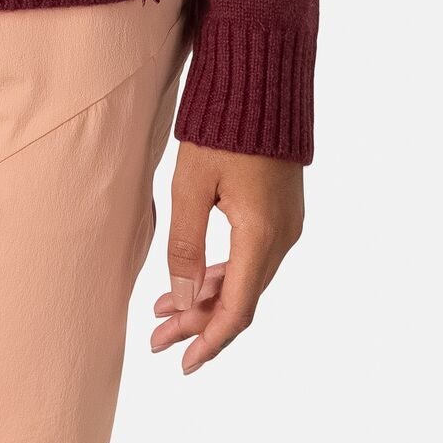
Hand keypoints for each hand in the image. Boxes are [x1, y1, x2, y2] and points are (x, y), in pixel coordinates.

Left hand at [150, 140, 303, 372]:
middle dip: (198, 322)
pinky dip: (221, 273)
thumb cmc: (222, 126)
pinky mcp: (280, 211)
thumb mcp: (191, 185)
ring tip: (163, 311)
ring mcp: (285, 224)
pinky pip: (251, 257)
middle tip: (157, 340)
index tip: (183, 363)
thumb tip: (182, 300)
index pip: (237, 309)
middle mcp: (282, 237)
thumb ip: (186, 245)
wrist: (262, 78)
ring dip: (206, 298)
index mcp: (261, 235)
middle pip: (240, 298)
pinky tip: (192, 279)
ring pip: (245, 279)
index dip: (209, 341)